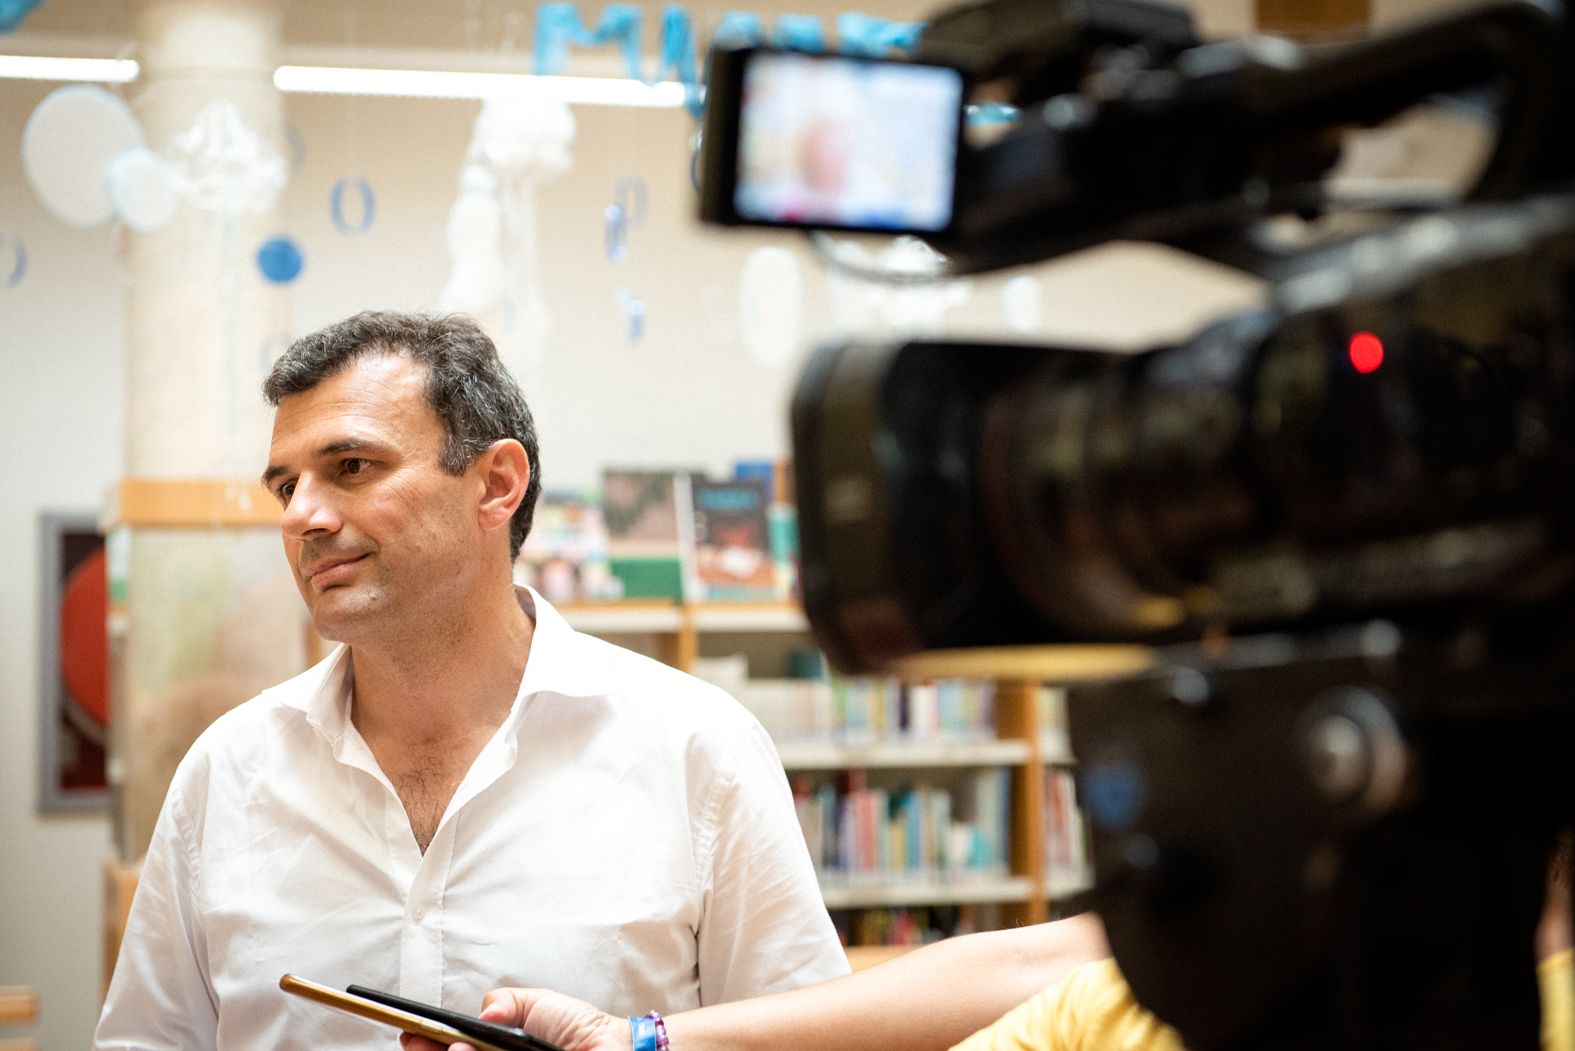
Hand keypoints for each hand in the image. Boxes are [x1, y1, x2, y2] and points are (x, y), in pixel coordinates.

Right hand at [399, 987, 630, 1050]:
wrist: (612, 1048)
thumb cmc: (579, 1028)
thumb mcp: (537, 1003)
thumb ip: (505, 1000)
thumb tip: (481, 1012)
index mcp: (495, 1046)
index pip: (454, 1047)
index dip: (429, 1043)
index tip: (410, 1035)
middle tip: (422, 1043)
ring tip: (456, 1050)